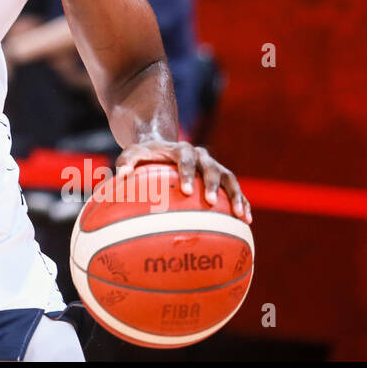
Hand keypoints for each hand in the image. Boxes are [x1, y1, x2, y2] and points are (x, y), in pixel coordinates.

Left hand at [116, 139, 251, 223]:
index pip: (187, 159)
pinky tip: (246, 220)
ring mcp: (214, 167)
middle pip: (212, 168)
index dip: (188, 174)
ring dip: (237, 196)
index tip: (186, 191)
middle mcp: (202, 156)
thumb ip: (126, 161)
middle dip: (213, 185)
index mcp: (183, 149)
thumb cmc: (146, 154)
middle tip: (210, 203)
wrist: (164, 147)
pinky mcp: (222, 178)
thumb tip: (120, 175)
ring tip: (241, 216)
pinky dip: (242, 202)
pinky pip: (235, 190)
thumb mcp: (133, 153)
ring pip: (229, 179)